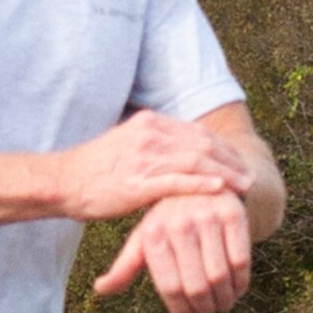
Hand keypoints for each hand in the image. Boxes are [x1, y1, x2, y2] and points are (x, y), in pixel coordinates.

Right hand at [56, 111, 254, 222]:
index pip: (196, 132)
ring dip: (225, 173)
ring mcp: (144, 158)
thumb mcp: (124, 144)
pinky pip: (178, 182)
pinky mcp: (138, 183)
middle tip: (249, 175)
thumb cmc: (92, 169)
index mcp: (149, 123)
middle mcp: (150, 135)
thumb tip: (172, 149)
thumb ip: (150, 143)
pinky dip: (202, 185)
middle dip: (231, 159)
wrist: (62, 181)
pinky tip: (220, 190)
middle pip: (203, 144)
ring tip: (244, 186)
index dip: (222, 146)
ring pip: (196, 161)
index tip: (238, 160)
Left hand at [93, 192, 250, 312]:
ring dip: (224, 299)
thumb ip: (124, 266)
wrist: (201, 182)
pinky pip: (241, 260)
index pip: (169, 286)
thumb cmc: (168, 219)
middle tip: (209, 312)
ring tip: (223, 304)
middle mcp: (179, 224)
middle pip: (196, 285)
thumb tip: (100, 289)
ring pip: (219, 276)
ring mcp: (207, 217)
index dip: (181, 309)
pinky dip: (241, 281)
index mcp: (153, 233)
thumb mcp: (144, 238)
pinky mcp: (233, 213)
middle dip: (204, 307)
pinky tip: (237, 288)